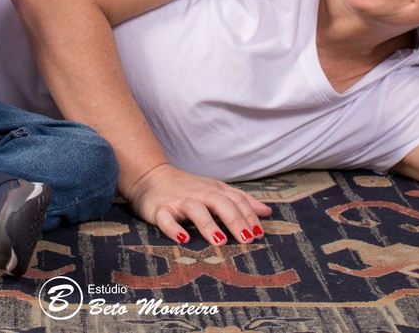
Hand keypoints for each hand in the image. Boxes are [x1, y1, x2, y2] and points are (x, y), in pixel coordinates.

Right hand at [124, 163, 271, 245]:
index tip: (260, 233)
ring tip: (220, 241)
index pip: (236, 201)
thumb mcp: (216, 190)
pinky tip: (183, 239)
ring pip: (195, 210)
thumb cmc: (188, 188)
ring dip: (208, 225)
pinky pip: (166, 219)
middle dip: (235, 220)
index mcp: (214, 190)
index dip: (249, 216)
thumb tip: (267, 211)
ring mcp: (179, 202)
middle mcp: (199, 194)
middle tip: (247, 239)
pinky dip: (173, 229)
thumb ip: (241, 200)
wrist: (150, 177)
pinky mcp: (160, 210)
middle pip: (220, 204)